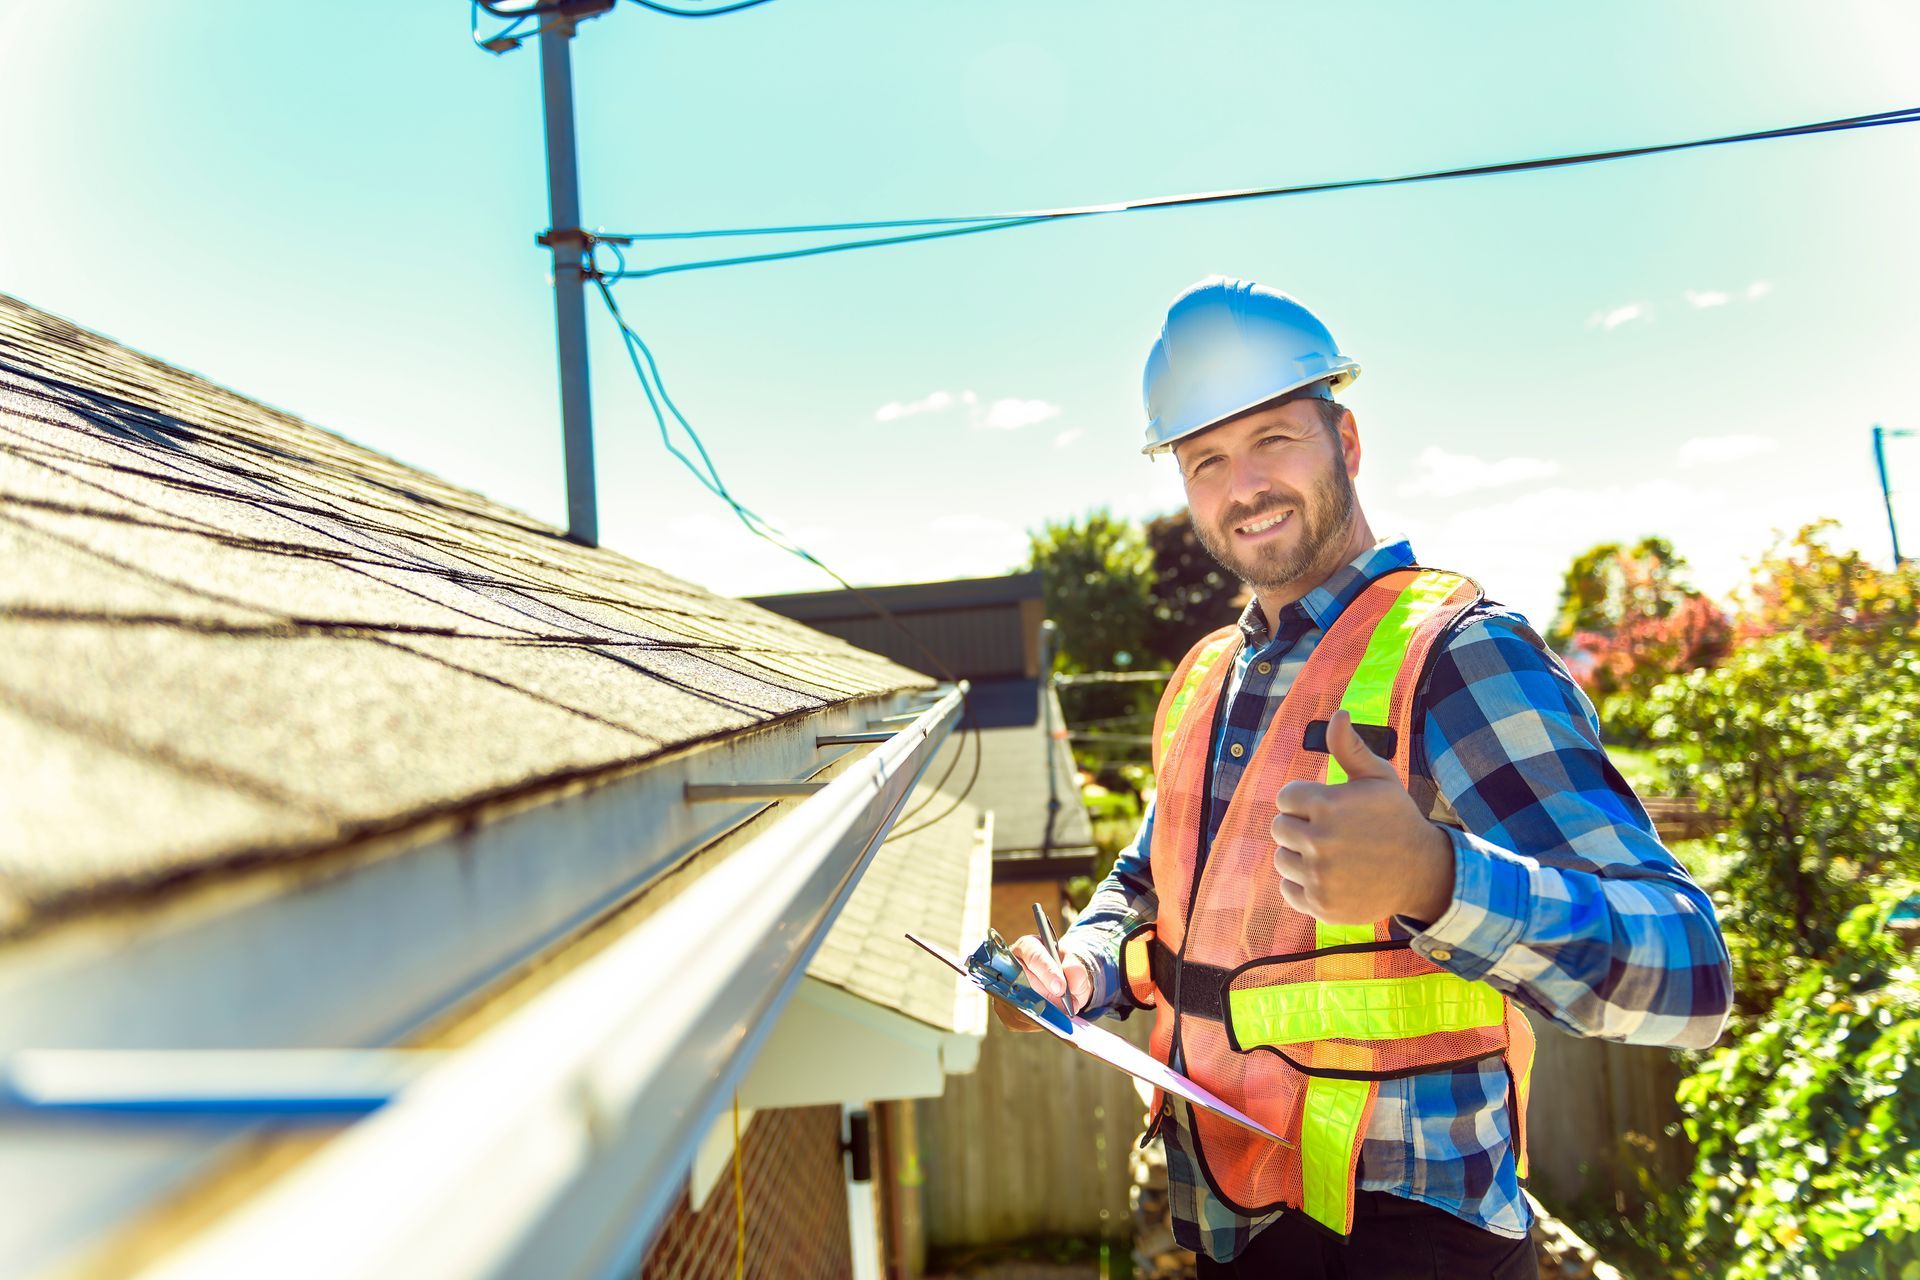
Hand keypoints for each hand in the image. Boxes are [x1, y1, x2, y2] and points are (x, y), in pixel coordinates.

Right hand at [991, 935, 1092, 1032]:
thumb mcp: (1074, 965)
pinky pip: (1017, 1020)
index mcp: (1027, 946)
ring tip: (1061, 1013)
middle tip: (1066, 1007)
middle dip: (1047, 997)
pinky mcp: (1004, 1008)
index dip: (1047, 972)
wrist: (1060, 984)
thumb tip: (1071, 972)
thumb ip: (1075, 967)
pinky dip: (1036, 1022)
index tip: (1061, 988)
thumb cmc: (1064, 971)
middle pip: (1025, 983)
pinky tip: (1049, 1019)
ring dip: (1043, 1012)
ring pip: (1019, 1004)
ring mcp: (1004, 987)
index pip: (1034, 956)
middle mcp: (1010, 965)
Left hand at [1270, 710, 1455, 925]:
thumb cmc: (1396, 818)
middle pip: (1279, 828)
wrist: (1422, 872)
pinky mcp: (1320, 905)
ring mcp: (1319, 876)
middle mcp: (1320, 841)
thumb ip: (1350, 748)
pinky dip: (1302, 884)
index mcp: (1328, 805)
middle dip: (1300, 826)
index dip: (1305, 801)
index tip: (1327, 808)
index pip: (1285, 797)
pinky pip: (1288, 889)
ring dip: (1299, 855)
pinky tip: (1328, 876)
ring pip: (1281, 859)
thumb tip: (1338, 714)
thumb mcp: (1379, 778)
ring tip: (1330, 855)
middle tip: (1330, 832)